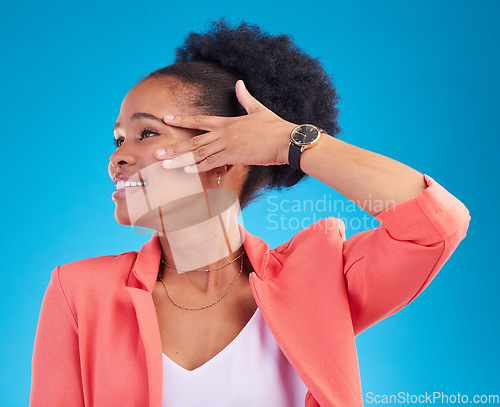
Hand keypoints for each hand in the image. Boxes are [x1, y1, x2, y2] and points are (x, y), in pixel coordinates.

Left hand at [155, 80, 296, 172]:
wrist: (286, 140)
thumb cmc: (275, 126)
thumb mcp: (259, 109)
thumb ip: (246, 98)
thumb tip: (239, 83)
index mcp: (227, 122)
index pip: (199, 120)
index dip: (182, 120)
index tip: (166, 119)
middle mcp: (223, 133)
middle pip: (193, 141)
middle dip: (174, 147)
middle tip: (156, 152)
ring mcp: (228, 145)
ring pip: (199, 154)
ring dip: (181, 160)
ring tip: (165, 165)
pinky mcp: (235, 157)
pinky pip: (213, 163)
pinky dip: (199, 167)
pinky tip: (186, 171)